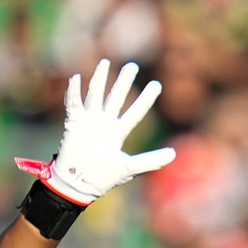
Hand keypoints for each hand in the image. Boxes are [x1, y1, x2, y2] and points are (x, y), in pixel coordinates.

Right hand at [14, 59, 175, 206]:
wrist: (79, 184)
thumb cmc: (103, 177)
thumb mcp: (129, 167)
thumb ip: (151, 161)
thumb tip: (174, 154)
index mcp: (118, 132)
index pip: (136, 112)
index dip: (146, 99)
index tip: (157, 85)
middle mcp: (105, 122)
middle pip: (116, 97)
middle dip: (124, 81)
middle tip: (133, 66)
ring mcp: (89, 121)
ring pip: (95, 94)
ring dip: (99, 79)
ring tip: (105, 63)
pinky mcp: (74, 123)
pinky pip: (73, 103)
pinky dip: (73, 92)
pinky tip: (76, 78)